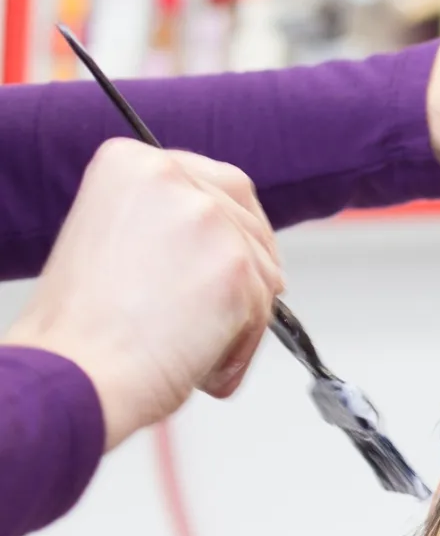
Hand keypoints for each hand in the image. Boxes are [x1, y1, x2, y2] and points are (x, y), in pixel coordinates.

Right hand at [4, 139, 282, 449]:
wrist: (79, 374)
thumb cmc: (87, 331)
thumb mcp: (115, 241)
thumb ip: (169, 227)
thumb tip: (231, 243)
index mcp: (131, 161)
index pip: (219, 183)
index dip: (234, 229)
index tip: (233, 259)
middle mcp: (170, 176)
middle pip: (249, 221)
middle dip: (252, 269)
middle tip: (239, 310)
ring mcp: (206, 218)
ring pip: (262, 270)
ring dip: (243, 317)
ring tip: (196, 350)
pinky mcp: (235, 266)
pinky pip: (263, 309)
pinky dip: (242, 347)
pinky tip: (205, 366)